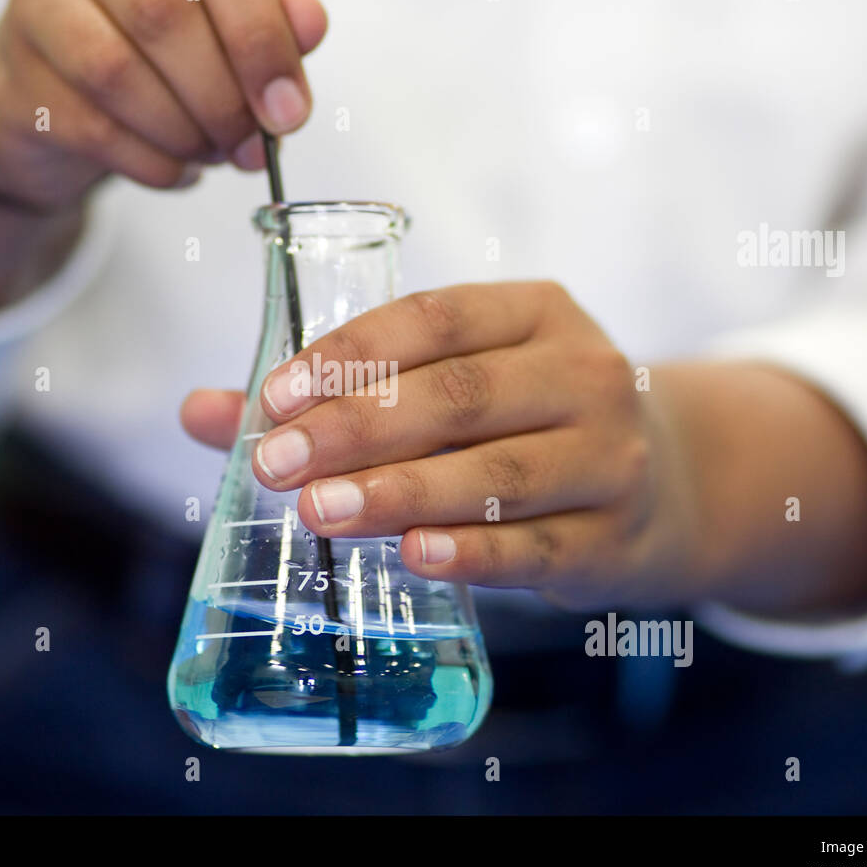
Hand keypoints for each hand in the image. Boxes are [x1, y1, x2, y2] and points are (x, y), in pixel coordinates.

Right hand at [0, 0, 326, 208]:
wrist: (45, 103)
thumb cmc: (145, 53)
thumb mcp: (218, 28)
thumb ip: (267, 19)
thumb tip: (309, 22)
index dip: (262, 35)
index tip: (289, 108)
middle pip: (160, 11)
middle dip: (223, 97)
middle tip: (251, 146)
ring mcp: (38, 8)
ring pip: (117, 72)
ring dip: (185, 133)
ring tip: (214, 155)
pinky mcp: (16, 81)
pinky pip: (93, 128)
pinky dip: (152, 163)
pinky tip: (178, 170)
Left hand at [184, 281, 703, 609]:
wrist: (666, 486)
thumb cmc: (526, 424)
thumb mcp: (455, 384)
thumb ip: (334, 395)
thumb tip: (200, 412)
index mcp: (536, 312)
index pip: (435, 317)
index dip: (350, 354)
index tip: (273, 396)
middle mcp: (583, 373)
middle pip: (460, 395)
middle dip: (356, 428)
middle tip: (275, 464)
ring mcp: (609, 457)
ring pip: (496, 472)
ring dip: (400, 491)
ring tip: (319, 511)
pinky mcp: (613, 537)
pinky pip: (537, 545)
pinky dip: (473, 552)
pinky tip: (413, 554)